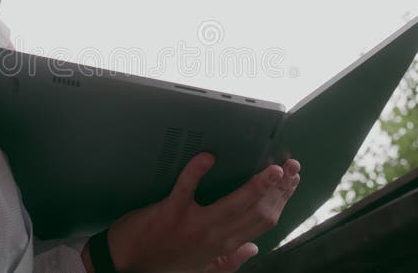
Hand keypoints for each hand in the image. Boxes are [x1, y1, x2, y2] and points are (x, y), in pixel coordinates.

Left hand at [88, 153, 300, 272]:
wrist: (125, 266)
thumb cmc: (161, 265)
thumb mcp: (201, 269)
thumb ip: (229, 260)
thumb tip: (254, 249)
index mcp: (222, 246)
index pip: (263, 221)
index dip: (282, 200)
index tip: (291, 182)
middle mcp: (214, 236)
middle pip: (257, 211)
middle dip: (278, 188)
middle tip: (290, 167)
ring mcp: (193, 224)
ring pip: (235, 202)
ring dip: (256, 184)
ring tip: (272, 168)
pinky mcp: (170, 212)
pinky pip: (186, 187)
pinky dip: (196, 170)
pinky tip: (207, 156)